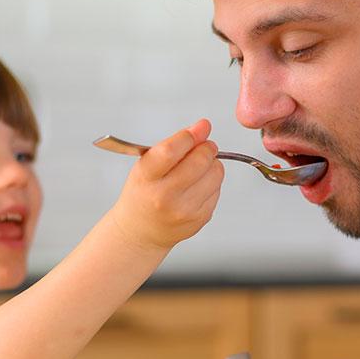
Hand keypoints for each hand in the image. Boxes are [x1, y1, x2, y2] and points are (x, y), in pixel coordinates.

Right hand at [109, 119, 223, 250]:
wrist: (141, 231)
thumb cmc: (144, 192)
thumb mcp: (146, 166)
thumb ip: (173, 145)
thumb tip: (202, 127)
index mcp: (146, 178)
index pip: (171, 150)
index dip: (190, 136)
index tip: (201, 127)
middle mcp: (164, 196)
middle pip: (200, 161)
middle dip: (207, 148)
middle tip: (205, 147)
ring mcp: (184, 210)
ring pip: (215, 173)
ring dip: (212, 165)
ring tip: (199, 168)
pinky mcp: (200, 218)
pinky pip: (218, 189)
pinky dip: (212, 183)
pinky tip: (197, 187)